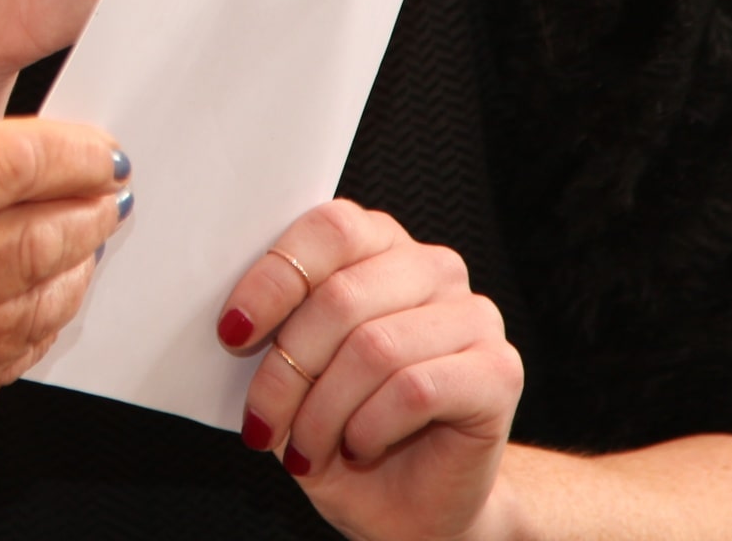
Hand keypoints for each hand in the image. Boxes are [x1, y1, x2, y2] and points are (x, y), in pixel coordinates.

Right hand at [0, 116, 127, 433]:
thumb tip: (38, 163)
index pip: (7, 168)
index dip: (73, 158)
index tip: (103, 154)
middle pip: (29, 243)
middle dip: (86, 218)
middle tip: (108, 200)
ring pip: (26, 310)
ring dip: (73, 275)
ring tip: (86, 247)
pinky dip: (35, 329)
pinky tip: (45, 300)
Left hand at [220, 201, 522, 540]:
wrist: (409, 502)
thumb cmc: (343, 426)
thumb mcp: (293, 371)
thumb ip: (275, 326)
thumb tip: (233, 318)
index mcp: (379, 245)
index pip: (329, 230)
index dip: (273, 280)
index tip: (232, 334)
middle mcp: (432, 268)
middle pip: (342, 297)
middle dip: (288, 369)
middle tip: (262, 422)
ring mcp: (474, 316)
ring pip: (374, 348)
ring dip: (323, 410)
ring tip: (306, 446)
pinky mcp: (499, 370)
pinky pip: (414, 389)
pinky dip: (369, 426)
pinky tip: (359, 445)